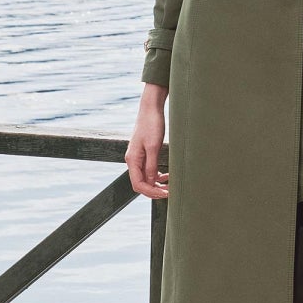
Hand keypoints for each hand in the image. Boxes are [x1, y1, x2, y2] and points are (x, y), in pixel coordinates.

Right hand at [126, 83, 168, 199]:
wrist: (151, 108)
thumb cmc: (152, 125)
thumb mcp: (153, 147)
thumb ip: (151, 166)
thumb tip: (151, 183)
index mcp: (132, 160)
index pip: (138, 185)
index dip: (152, 192)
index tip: (166, 193)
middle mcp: (133, 160)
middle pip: (141, 183)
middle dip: (155, 190)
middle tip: (170, 193)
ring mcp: (138, 157)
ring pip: (145, 178)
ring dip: (157, 184)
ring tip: (170, 186)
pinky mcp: (144, 153)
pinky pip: (149, 170)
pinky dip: (157, 175)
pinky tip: (167, 176)